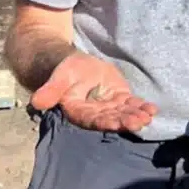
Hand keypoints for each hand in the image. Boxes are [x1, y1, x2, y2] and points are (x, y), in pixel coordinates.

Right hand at [30, 52, 156, 132]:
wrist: (74, 65)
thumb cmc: (65, 71)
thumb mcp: (59, 77)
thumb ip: (50, 91)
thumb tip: (35, 101)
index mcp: (79, 111)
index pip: (93, 119)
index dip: (106, 122)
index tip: (118, 124)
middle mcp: (95, 113)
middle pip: (112, 119)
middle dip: (126, 121)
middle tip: (140, 122)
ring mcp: (109, 107)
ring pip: (124, 113)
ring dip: (136, 116)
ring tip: (149, 117)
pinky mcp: (119, 98)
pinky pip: (131, 105)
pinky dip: (142, 107)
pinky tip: (153, 109)